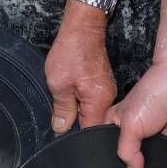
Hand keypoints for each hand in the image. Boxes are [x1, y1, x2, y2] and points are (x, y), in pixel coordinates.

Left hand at [45, 0, 116, 133]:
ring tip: (62, 107)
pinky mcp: (100, 83)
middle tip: (59, 121)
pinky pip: (90, 100)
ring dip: (76, 112)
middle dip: (75, 125)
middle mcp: (107, 97)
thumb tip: (61, 129)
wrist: (83, 28)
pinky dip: (78, 101)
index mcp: (99, 101)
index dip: (76, 138)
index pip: (91, 131)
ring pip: (90, 111)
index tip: (63, 139)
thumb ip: (62, 109)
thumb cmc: (71, 52)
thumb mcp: (59, 84)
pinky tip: (68, 96)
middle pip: (92, 122)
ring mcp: (105, 90)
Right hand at [105, 64, 166, 167]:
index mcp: (114, 125)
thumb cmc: (152, 94)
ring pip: (149, 162)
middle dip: (131, 166)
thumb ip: (126, 152)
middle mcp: (134, 133)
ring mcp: (154, 139)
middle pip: (128, 157)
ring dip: (151, 167)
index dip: (108, 161)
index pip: (106, 148)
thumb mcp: (128, 125)